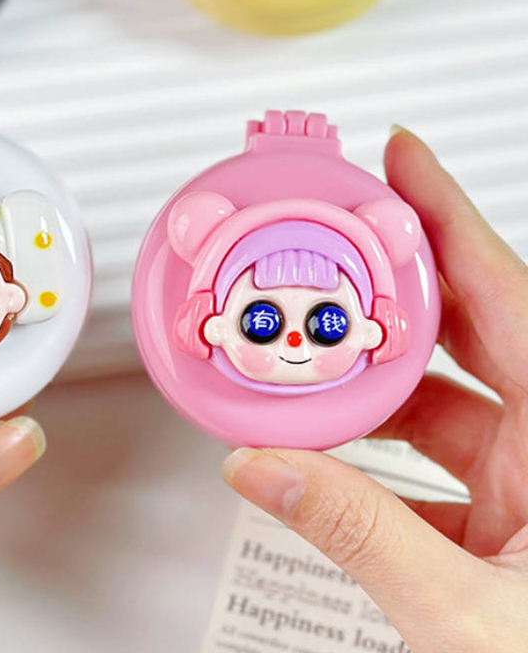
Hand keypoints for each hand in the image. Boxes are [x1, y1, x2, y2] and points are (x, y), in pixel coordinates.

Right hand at [222, 127, 527, 651]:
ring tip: (317, 364)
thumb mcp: (464, 614)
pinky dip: (382, 449)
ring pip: (443, 396)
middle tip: (335, 247)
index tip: (401, 161)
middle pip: (467, 328)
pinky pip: (437, 456)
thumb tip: (265, 472)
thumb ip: (357, 534)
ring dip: (375, 380)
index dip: (445, 218)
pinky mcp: (510, 520)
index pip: (503, 292)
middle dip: (393, 284)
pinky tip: (339, 459)